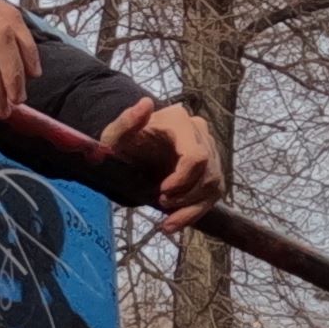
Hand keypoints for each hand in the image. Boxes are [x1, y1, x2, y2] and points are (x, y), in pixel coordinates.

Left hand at [102, 97, 226, 218]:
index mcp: (179, 122)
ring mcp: (210, 151)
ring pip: (213, 185)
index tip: (162, 192)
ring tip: (166, 219)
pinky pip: (212, 195)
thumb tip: (145, 103)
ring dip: (190, 207)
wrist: (132, 154)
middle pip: (208, 172)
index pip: (196, 155)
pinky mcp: (211, 171)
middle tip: (160, 203)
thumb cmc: (124, 145)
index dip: (183, 179)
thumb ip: (126, 122)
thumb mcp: (115, 136)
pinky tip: (173, 224)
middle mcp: (200, 133)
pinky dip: (194, 214)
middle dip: (186, 194)